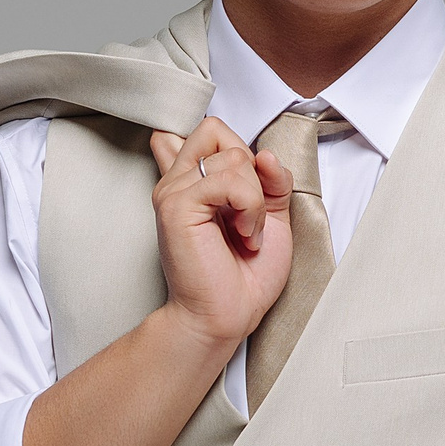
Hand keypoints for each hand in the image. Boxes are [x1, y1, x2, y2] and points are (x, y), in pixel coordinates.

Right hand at [146, 116, 294, 354]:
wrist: (228, 315)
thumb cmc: (245, 276)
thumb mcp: (270, 214)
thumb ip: (269, 179)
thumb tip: (263, 152)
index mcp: (193, 181)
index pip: (210, 130)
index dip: (244, 153)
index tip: (253, 198)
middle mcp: (177, 180)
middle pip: (217, 130)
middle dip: (250, 170)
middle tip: (248, 214)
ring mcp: (173, 190)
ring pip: (233, 157)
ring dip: (255, 198)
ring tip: (247, 232)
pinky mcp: (177, 204)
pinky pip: (229, 180)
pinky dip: (249, 207)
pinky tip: (244, 234)